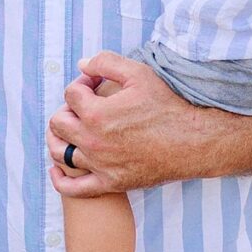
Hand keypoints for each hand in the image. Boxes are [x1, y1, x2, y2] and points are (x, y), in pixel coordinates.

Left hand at [48, 51, 220, 195]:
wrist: (193, 142)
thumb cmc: (168, 106)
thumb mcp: (140, 73)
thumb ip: (106, 63)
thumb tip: (82, 64)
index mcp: (97, 114)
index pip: (70, 94)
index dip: (81, 84)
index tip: (95, 84)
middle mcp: (93, 142)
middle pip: (58, 123)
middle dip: (68, 108)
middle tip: (85, 105)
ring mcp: (100, 165)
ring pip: (60, 152)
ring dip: (59, 137)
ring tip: (72, 129)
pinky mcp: (110, 183)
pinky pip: (73, 188)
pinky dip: (60, 179)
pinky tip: (57, 169)